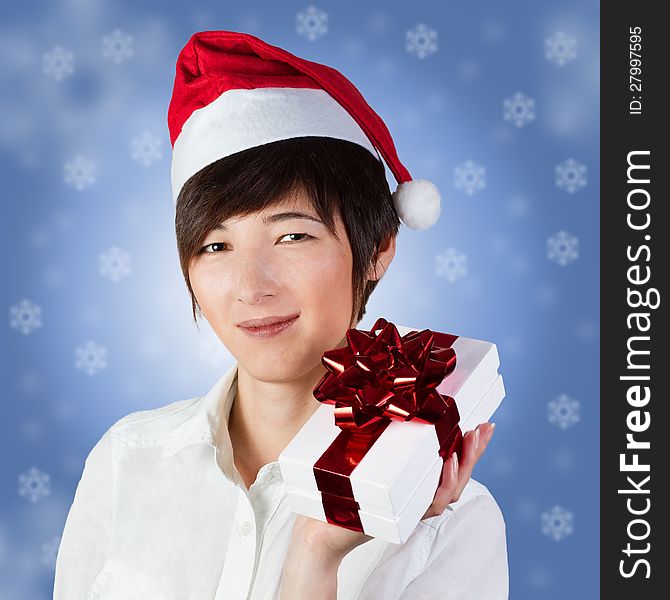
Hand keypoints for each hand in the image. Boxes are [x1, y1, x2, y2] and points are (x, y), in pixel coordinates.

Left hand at [284, 422, 495, 565]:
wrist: (320, 523)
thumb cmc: (339, 484)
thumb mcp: (361, 449)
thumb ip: (378, 430)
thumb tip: (385, 391)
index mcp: (414, 475)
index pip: (450, 459)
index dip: (471, 445)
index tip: (484, 423)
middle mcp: (418, 492)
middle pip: (458, 474)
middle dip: (474, 452)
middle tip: (482, 429)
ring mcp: (413, 506)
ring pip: (450, 490)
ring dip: (463, 468)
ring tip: (465, 445)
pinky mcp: (404, 517)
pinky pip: (430, 504)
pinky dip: (442, 487)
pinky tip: (446, 468)